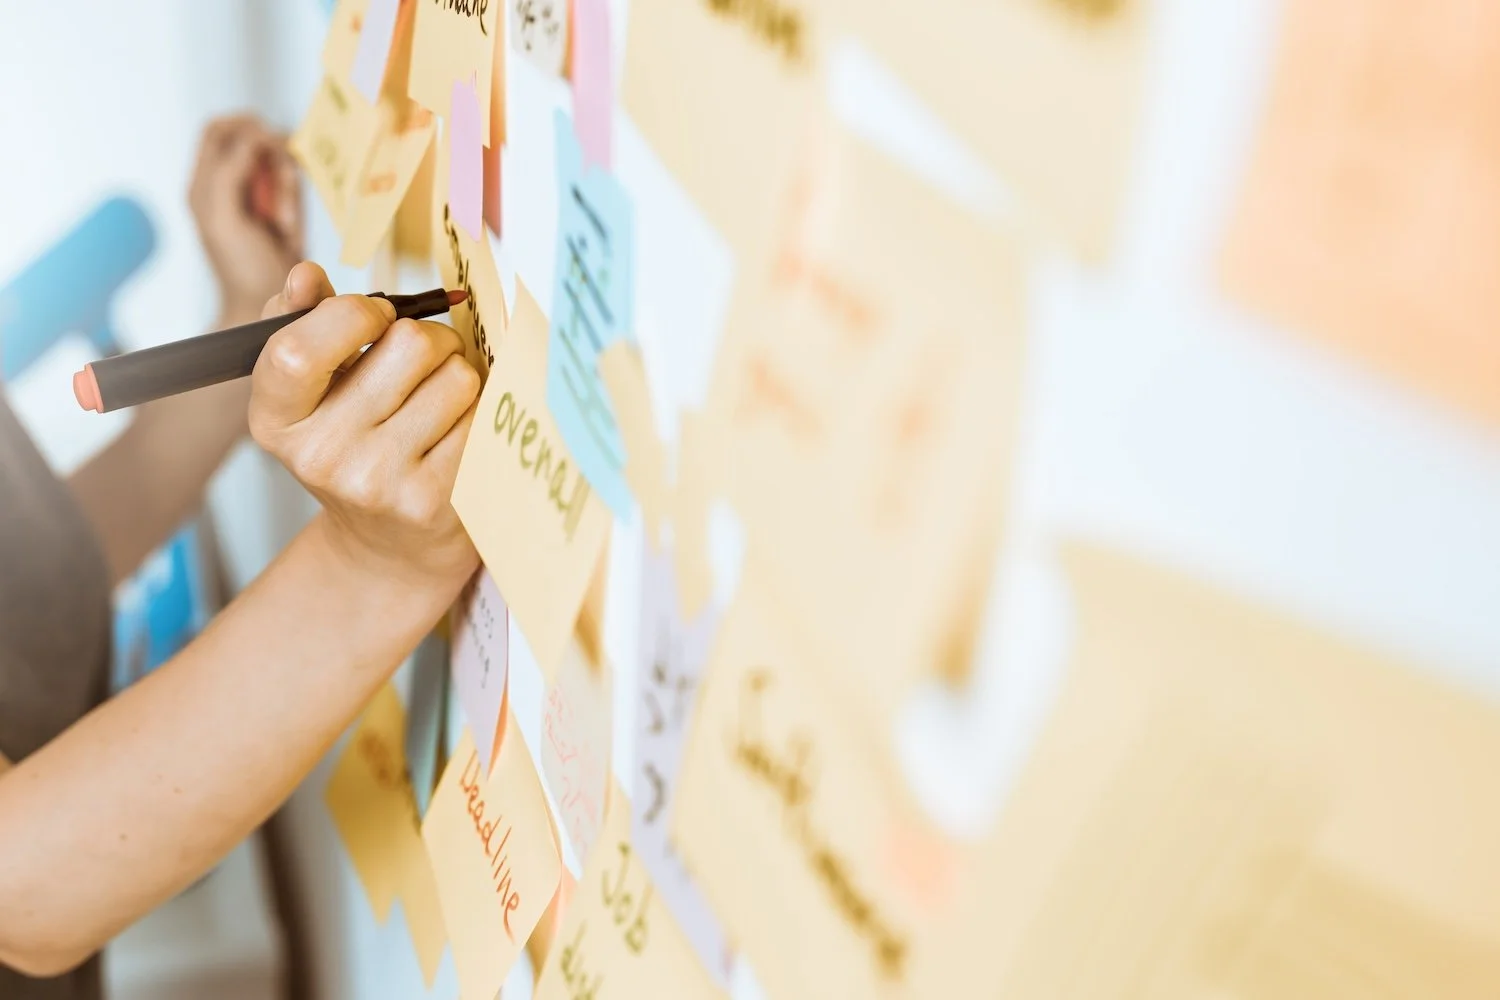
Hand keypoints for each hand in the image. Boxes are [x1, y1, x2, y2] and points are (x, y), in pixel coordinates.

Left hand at [189, 115, 304, 326]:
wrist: (267, 303)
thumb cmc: (241, 268)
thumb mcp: (223, 218)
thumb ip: (227, 173)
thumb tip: (254, 138)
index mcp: (204, 183)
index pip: (220, 129)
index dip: (245, 128)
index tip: (267, 147)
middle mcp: (228, 182)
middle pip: (252, 138)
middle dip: (272, 156)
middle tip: (277, 185)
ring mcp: (255, 193)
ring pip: (277, 160)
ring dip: (286, 186)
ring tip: (281, 221)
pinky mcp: (279, 205)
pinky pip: (291, 184)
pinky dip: (295, 201)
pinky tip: (288, 226)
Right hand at [248, 263, 481, 588]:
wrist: (391, 547)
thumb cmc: (356, 445)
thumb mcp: (314, 391)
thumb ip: (303, 321)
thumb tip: (304, 275)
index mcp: (275, 419)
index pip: (297, 349)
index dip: (353, 314)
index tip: (376, 316)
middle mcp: (320, 456)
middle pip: (407, 344)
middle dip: (428, 338)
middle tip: (423, 361)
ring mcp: (378, 483)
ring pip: (456, 377)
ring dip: (459, 376)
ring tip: (440, 403)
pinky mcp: (435, 500)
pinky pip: (483, 417)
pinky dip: (480, 413)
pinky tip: (458, 434)